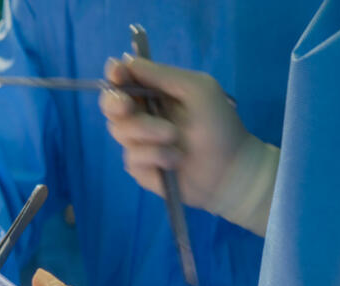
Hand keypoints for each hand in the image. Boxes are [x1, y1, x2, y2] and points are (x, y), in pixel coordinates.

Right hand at [100, 55, 276, 233]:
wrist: (229, 169)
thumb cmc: (219, 125)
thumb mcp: (197, 89)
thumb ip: (163, 75)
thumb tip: (127, 61)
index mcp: (155, 93)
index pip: (125, 79)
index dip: (116, 74)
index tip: (117, 74)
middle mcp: (143, 115)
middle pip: (110, 105)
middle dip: (116, 104)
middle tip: (127, 107)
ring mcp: (139, 142)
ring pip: (120, 131)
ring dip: (147, 132)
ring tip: (173, 137)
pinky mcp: (140, 167)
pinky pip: (132, 157)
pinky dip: (154, 155)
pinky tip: (174, 160)